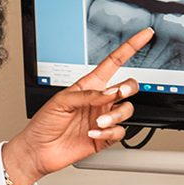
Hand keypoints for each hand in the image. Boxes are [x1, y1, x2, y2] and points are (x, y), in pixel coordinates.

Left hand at [2, 27, 153, 184]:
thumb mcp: (60, 101)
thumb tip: (109, 93)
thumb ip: (87, 95)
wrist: (39, 150)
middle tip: (118, 94)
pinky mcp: (105, 136)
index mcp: (89, 85)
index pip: (114, 62)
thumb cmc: (44, 122)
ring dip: (114, 115)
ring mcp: (103, 118)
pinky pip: (120, 132)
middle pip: (128, 87)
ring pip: (127, 110)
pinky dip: (109, 132)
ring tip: (97, 121)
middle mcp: (99, 100)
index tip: (145, 34)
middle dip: (128, 88)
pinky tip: (93, 132)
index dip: (130, 47)